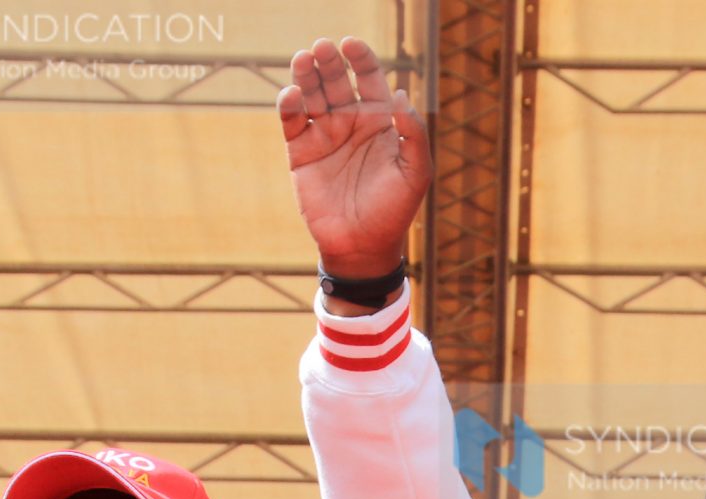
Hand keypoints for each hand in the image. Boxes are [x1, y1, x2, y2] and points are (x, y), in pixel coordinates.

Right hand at [278, 38, 430, 289]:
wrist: (362, 246)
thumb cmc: (394, 211)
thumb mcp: (416, 173)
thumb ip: (413, 133)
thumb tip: (401, 94)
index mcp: (379, 121)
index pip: (369, 79)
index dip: (361, 58)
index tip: (351, 44)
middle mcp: (351, 122)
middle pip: (337, 80)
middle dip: (329, 61)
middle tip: (322, 48)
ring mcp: (325, 135)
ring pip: (312, 93)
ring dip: (306, 74)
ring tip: (304, 59)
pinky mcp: (301, 152)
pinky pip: (292, 120)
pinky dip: (290, 104)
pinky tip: (293, 95)